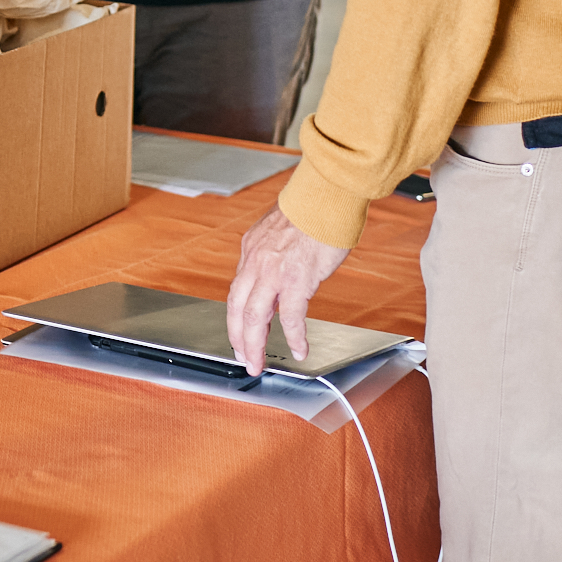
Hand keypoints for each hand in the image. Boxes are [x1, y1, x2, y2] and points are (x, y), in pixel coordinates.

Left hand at [226, 206, 351, 373]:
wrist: (325, 199)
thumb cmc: (310, 212)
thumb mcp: (276, 232)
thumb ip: (269, 255)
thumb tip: (270, 276)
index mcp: (251, 250)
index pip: (236, 291)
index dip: (236, 317)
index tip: (239, 334)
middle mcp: (256, 262)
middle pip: (237, 308)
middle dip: (237, 338)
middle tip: (243, 358)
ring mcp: (274, 272)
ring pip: (255, 316)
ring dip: (255, 344)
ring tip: (258, 362)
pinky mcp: (297, 279)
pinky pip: (290, 316)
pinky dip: (294, 336)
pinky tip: (300, 350)